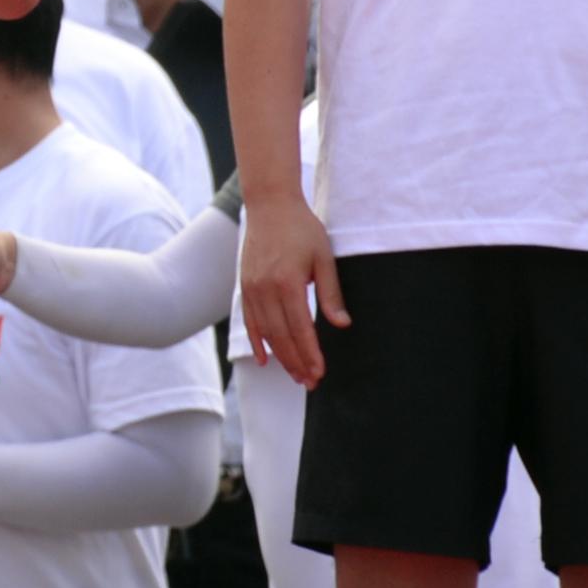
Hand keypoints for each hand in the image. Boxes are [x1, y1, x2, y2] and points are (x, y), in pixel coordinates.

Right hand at [238, 193, 342, 386]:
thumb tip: (342, 325)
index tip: (320, 373)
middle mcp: (266, 290)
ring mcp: (252, 289)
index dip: (310, 354)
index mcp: (288, 283)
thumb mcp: (324, 258)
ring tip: (295, 375)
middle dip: (297, 363)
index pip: (301, 329)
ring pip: (266, 333)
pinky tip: (265, 360)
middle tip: (310, 382)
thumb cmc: (301, 229)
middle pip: (281, 337)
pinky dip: (257, 343)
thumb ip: (331, 293)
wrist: (269, 205)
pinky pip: (250, 322)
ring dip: (281, 357)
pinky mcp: (245, 286)